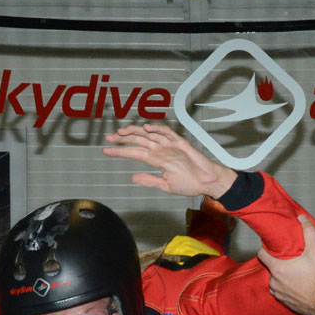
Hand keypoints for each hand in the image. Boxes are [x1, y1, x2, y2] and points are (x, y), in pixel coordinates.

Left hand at [102, 124, 236, 198]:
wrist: (208, 181)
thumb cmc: (190, 184)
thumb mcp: (167, 186)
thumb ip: (150, 180)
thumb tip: (133, 178)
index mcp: (157, 160)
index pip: (134, 153)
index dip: (120, 151)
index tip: (106, 150)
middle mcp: (161, 150)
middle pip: (138, 141)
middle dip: (123, 138)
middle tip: (109, 137)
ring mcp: (170, 145)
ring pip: (149, 135)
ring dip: (135, 132)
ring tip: (121, 131)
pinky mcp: (181, 142)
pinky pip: (167, 132)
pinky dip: (157, 129)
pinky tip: (146, 128)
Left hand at [258, 216, 314, 314]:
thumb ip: (308, 232)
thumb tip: (302, 218)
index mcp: (278, 268)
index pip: (261, 254)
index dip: (266, 248)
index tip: (275, 246)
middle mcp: (274, 282)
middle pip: (271, 267)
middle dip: (279, 263)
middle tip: (292, 259)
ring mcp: (279, 294)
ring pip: (276, 280)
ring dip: (283, 276)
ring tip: (296, 272)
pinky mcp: (286, 303)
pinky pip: (281, 292)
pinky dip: (287, 287)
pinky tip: (299, 285)